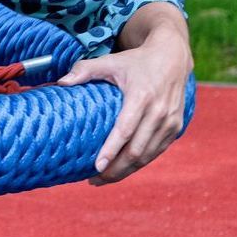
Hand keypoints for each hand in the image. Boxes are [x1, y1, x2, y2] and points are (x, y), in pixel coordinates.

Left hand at [58, 34, 190, 184]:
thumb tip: (60, 83)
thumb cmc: (136, 61)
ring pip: (148, 156)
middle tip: (93, 179)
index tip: (96, 167)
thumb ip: (84, 70)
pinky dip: (140, 163)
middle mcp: (159, 112)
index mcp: (141, 97)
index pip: (125, 130)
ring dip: (127, 171)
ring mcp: (170, 122)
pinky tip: (123, 169)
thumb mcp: (109, 61)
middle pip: (137, 150)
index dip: (111, 150)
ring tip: (104, 179)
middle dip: (116, 169)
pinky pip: (157, 152)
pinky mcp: (175, 128)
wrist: (172, 57)